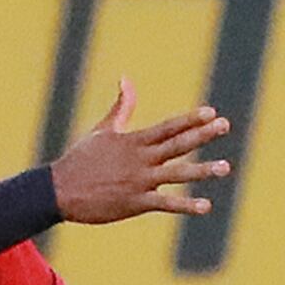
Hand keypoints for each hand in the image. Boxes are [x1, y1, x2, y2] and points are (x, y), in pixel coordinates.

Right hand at [48, 78, 232, 223]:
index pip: (168, 127)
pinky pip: (165, 203)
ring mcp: (139, 181)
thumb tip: (126, 79)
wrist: (59, 189)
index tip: (211, 112)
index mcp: (134, 141)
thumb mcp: (103, 130)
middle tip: (225, 126)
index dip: (190, 119)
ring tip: (224, 167)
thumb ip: (122, 106)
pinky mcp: (135, 202)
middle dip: (202, 135)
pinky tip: (205, 206)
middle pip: (177, 144)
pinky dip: (185, 205)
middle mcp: (140, 159)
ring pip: (176, 173)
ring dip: (201, 170)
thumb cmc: (81, 159)